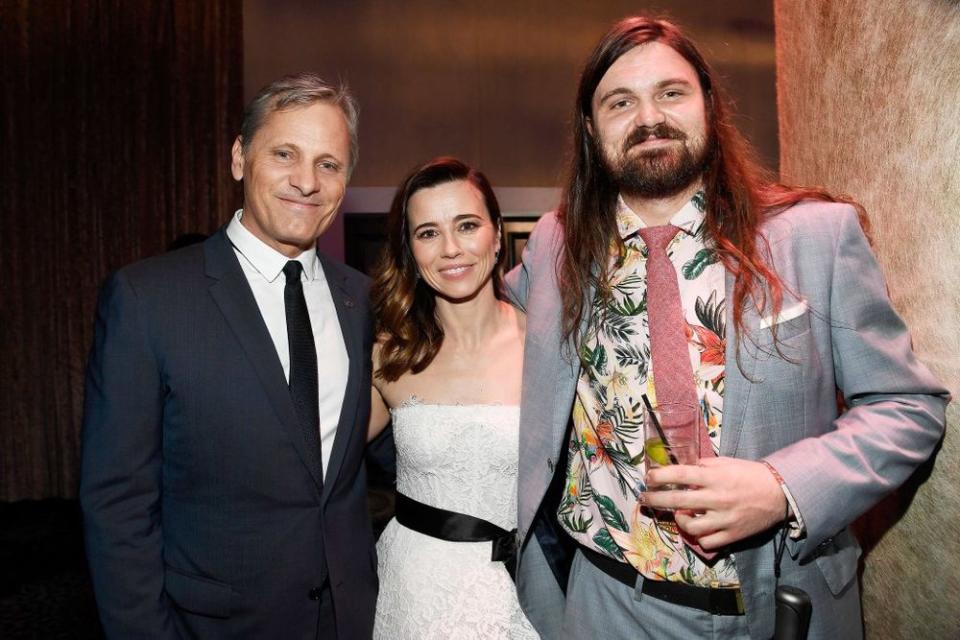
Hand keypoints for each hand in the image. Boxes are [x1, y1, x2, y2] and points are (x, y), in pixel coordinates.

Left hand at [641, 456, 786, 549]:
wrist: (779, 493)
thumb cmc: (750, 474)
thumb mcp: (726, 462)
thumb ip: (704, 465)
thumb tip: (682, 468)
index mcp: (715, 477)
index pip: (680, 474)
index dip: (660, 476)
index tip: (648, 478)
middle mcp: (716, 497)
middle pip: (677, 500)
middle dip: (654, 499)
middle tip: (643, 498)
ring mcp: (724, 518)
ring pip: (690, 526)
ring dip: (679, 520)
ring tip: (678, 515)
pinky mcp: (732, 534)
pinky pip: (707, 542)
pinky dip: (699, 538)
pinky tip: (698, 529)